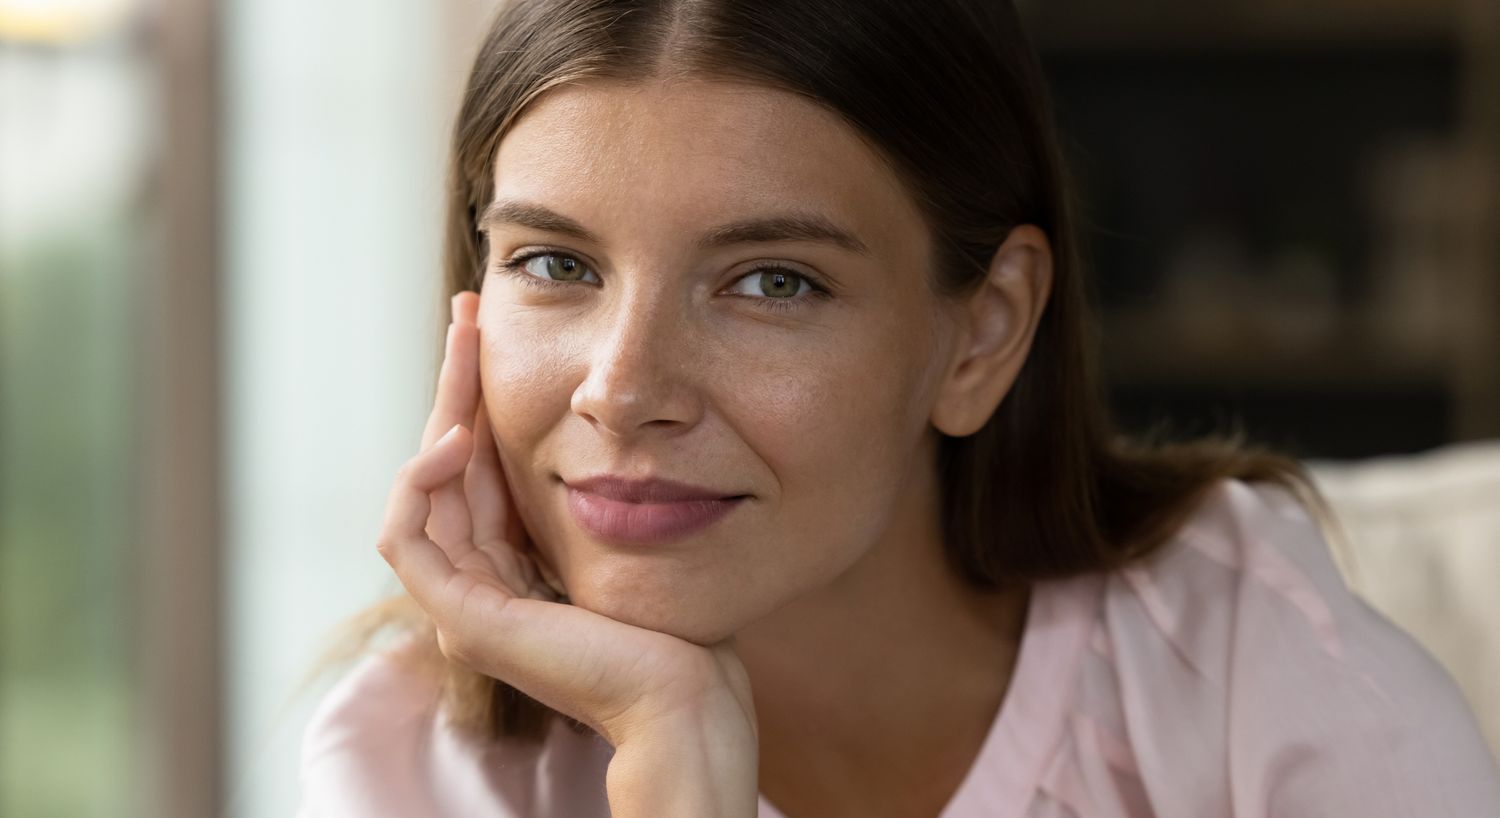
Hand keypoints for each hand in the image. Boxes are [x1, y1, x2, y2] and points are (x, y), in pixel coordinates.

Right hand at [375, 291, 758, 757]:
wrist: (687, 688)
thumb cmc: (677, 616)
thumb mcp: (624, 523)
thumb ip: (592, 482)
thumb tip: (597, 406)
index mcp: (513, 562)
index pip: (476, 465)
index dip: (478, 396)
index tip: (489, 329)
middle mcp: (479, 581)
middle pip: (444, 466)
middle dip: (455, 385)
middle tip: (468, 313)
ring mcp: (464, 605)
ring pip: (421, 489)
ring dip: (438, 412)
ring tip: (466, 350)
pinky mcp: (463, 620)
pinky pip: (405, 538)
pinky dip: (419, 482)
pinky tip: (458, 435)